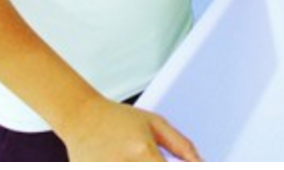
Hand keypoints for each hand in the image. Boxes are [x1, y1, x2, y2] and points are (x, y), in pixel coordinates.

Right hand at [63, 94, 202, 161]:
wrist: (81, 117)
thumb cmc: (118, 119)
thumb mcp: (155, 123)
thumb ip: (181, 146)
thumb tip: (202, 164)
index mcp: (142, 152)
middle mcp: (125, 167)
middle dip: (161, 169)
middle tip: (158, 160)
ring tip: (139, 157)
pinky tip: (127, 160)